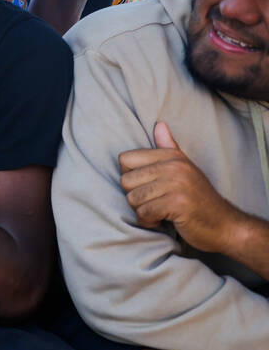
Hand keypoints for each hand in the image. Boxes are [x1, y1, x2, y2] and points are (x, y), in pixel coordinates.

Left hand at [119, 121, 246, 252]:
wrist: (224, 225)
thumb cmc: (198, 198)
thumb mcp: (184, 168)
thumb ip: (168, 147)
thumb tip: (159, 125)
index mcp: (171, 156)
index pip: (124, 159)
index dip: (129, 177)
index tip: (146, 186)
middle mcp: (174, 166)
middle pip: (125, 181)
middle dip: (135, 197)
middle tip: (153, 202)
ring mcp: (177, 184)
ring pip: (133, 198)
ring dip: (142, 211)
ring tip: (159, 212)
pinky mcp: (178, 204)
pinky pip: (144, 213)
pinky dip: (148, 222)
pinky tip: (161, 220)